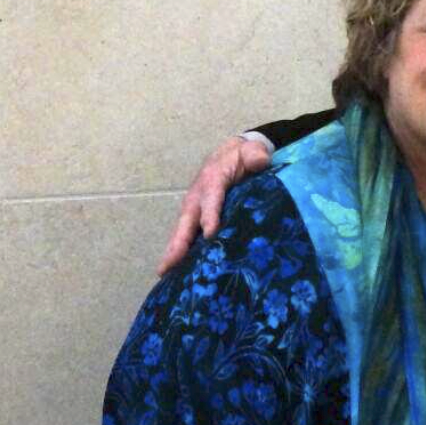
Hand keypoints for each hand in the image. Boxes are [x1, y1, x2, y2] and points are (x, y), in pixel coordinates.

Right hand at [156, 135, 272, 275]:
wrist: (231, 154)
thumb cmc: (242, 155)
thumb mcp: (251, 151)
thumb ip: (255, 155)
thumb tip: (260, 161)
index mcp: (212, 180)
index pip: (211, 199)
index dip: (210, 215)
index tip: (210, 234)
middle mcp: (197, 197)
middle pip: (186, 221)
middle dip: (178, 243)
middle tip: (169, 265)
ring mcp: (194, 209)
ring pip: (182, 232)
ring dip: (173, 252)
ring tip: (165, 273)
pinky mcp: (196, 218)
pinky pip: (186, 236)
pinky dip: (179, 252)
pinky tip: (176, 271)